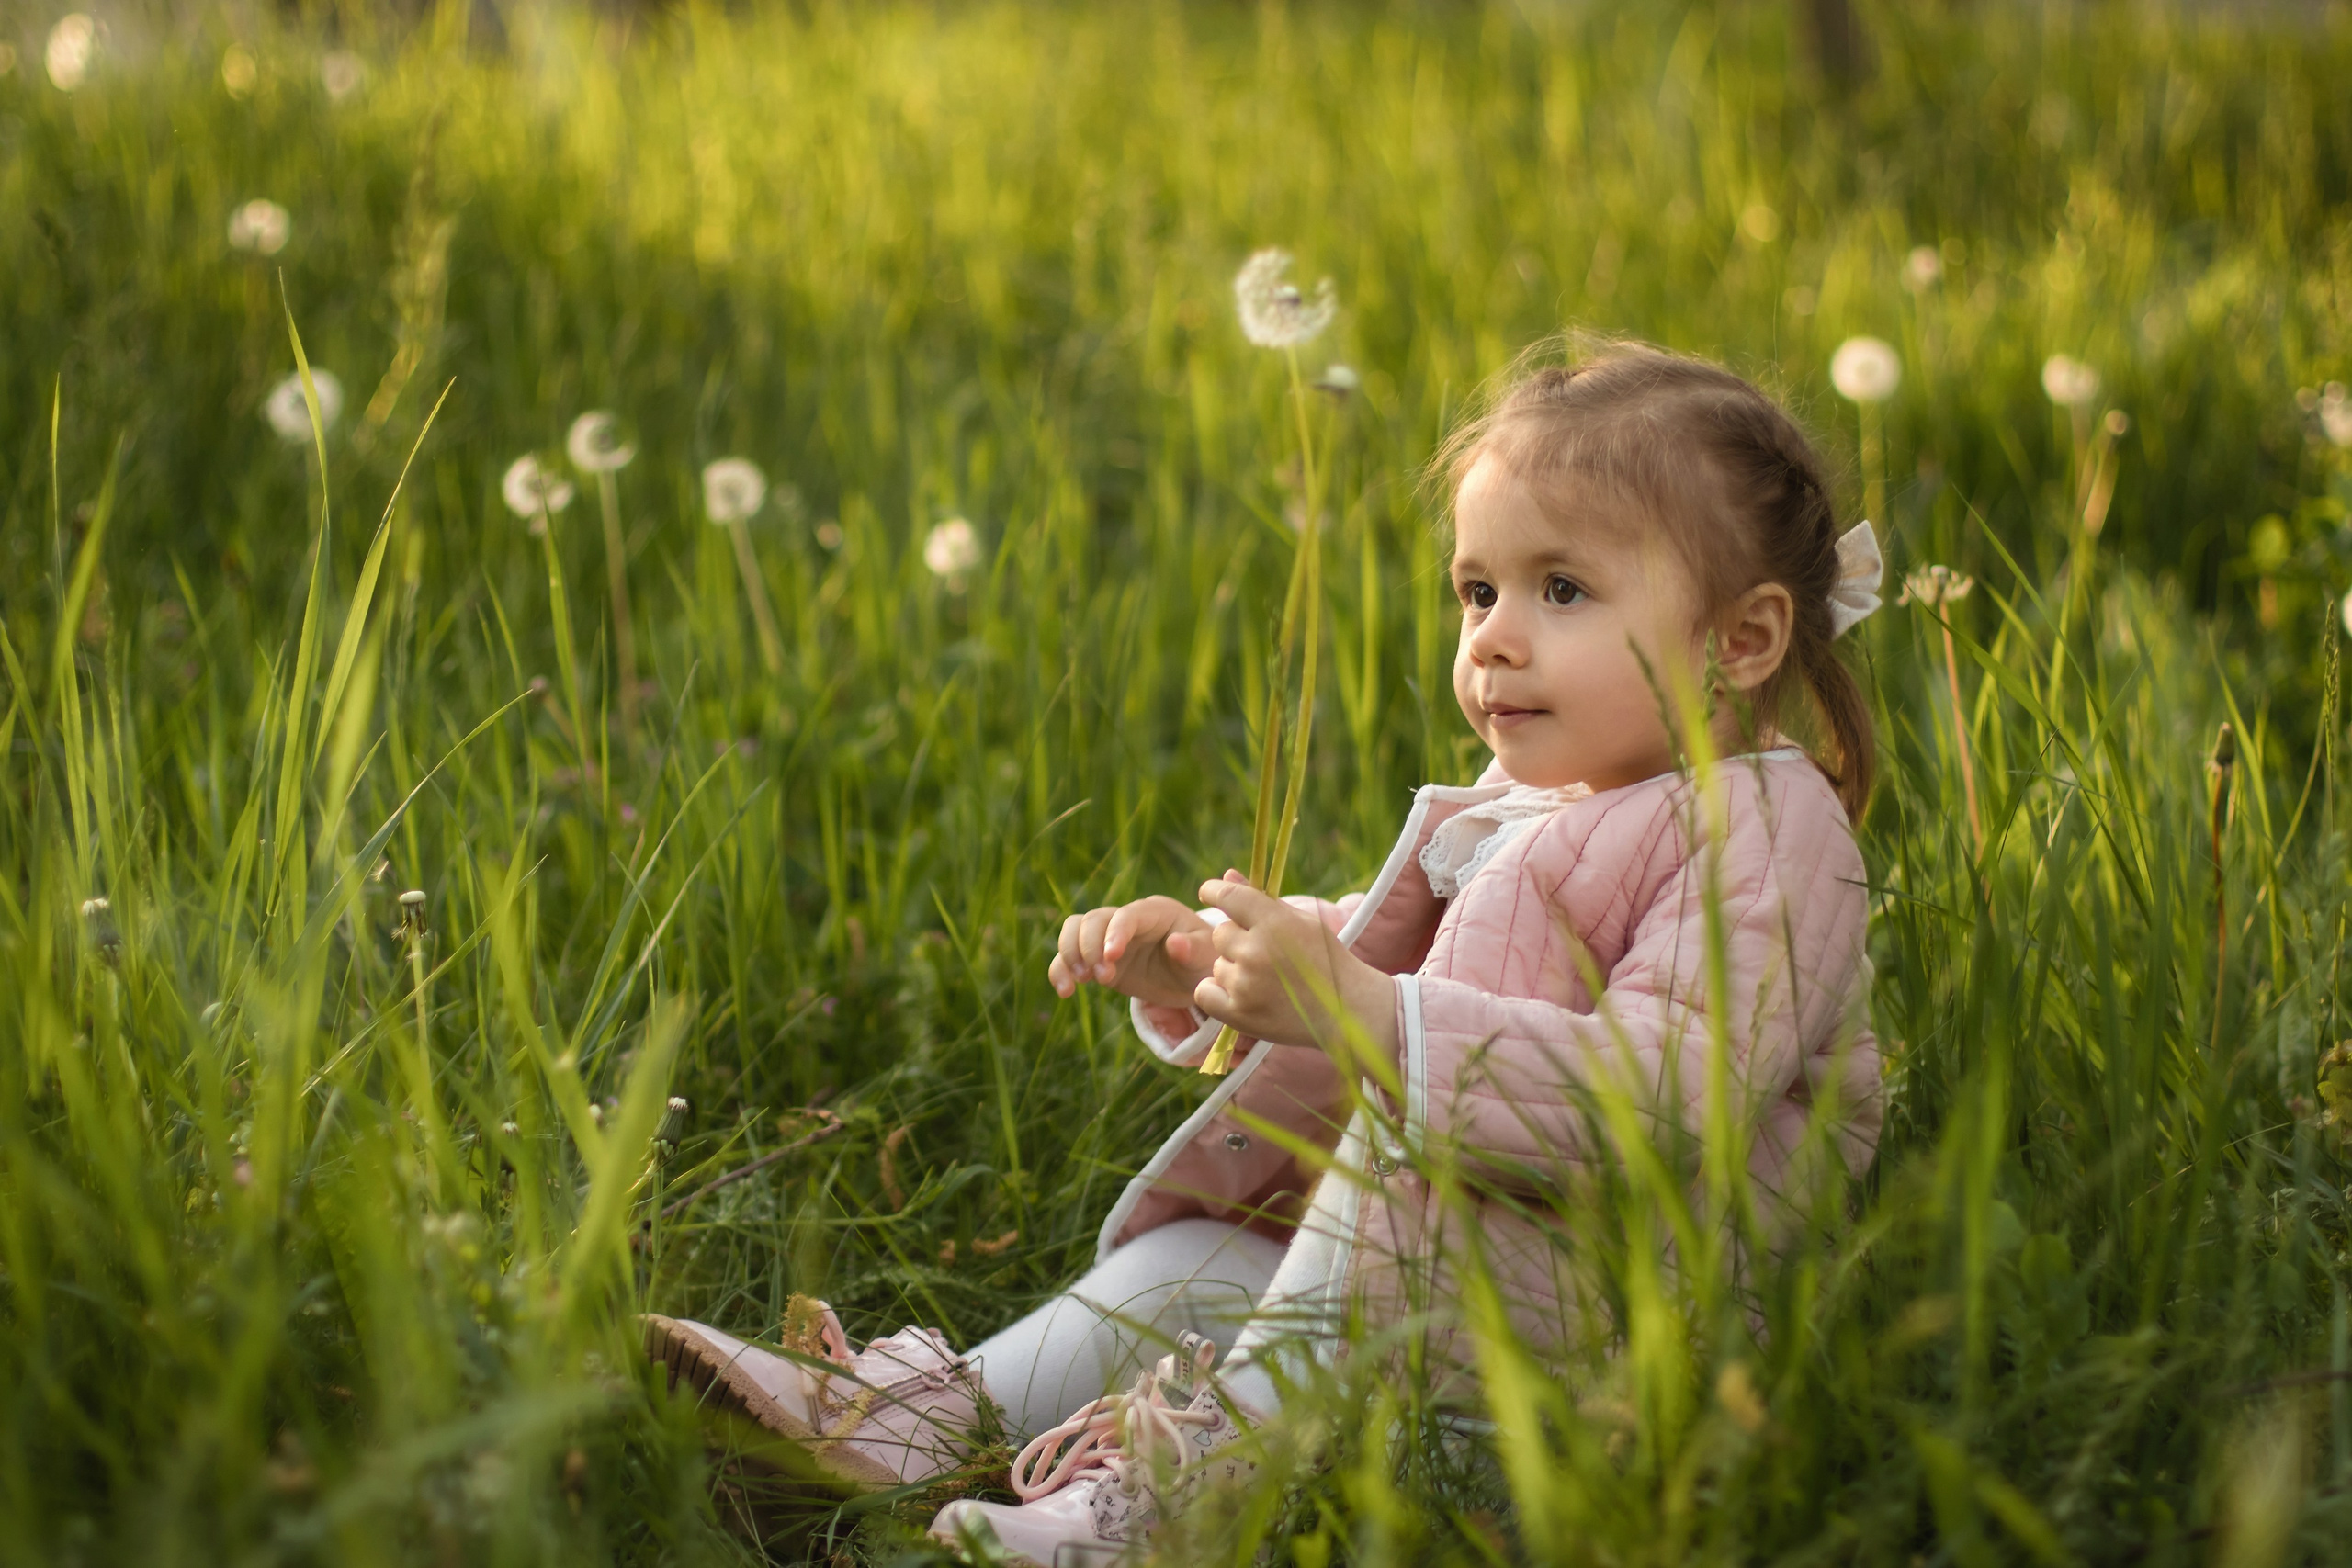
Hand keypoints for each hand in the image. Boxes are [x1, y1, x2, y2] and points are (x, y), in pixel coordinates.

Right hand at [1049, 895, 1214, 1008]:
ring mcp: (1109, 937)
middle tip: (1101, 978)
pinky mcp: (1097, 958)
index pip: (1128, 915)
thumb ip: (1194, 950)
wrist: (1191, 977)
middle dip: (1090, 947)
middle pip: (1094, 919)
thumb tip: (1176, 943)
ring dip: (1071, 954)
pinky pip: (1068, 955)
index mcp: (1156, 913)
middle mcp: (1127, 920)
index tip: (1111, 958)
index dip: (1115, 933)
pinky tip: (1065, 991)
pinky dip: (1061, 969)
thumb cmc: (1204, 961)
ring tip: (1081, 982)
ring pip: (1075, 929)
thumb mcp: (1207, 958)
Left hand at [1192, 871, 1399, 1053]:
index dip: (1213, 891)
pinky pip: (1205, 992)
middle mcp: (1255, 951)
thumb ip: (1260, 898)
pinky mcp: (1238, 1014)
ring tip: (1265, 981)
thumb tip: (1227, 875)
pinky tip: (1243, 994)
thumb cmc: (1327, 961)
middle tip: (1263, 954)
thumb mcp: (1303, 922)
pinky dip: (1219, 992)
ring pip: (1218, 965)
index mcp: (1274, 923)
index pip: (1228, 896)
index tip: (1209, 892)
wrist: (1347, 1011)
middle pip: (1221, 934)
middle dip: (1237, 940)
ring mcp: (1245, 984)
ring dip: (1234, 969)